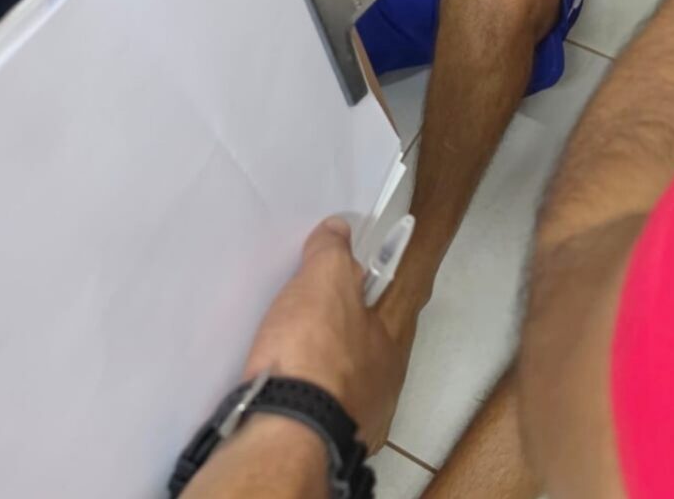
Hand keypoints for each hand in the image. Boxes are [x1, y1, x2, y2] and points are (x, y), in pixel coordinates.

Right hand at [243, 218, 404, 453]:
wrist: (288, 431)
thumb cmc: (315, 349)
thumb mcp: (325, 280)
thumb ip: (333, 252)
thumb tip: (339, 229)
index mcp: (391, 345)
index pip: (392, 303)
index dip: (370, 287)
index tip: (351, 276)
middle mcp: (382, 387)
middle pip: (365, 347)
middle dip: (344, 331)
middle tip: (311, 312)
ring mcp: (354, 421)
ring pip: (341, 382)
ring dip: (323, 367)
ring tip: (290, 349)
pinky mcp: (321, 444)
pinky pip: (316, 409)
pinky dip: (303, 395)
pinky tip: (281, 386)